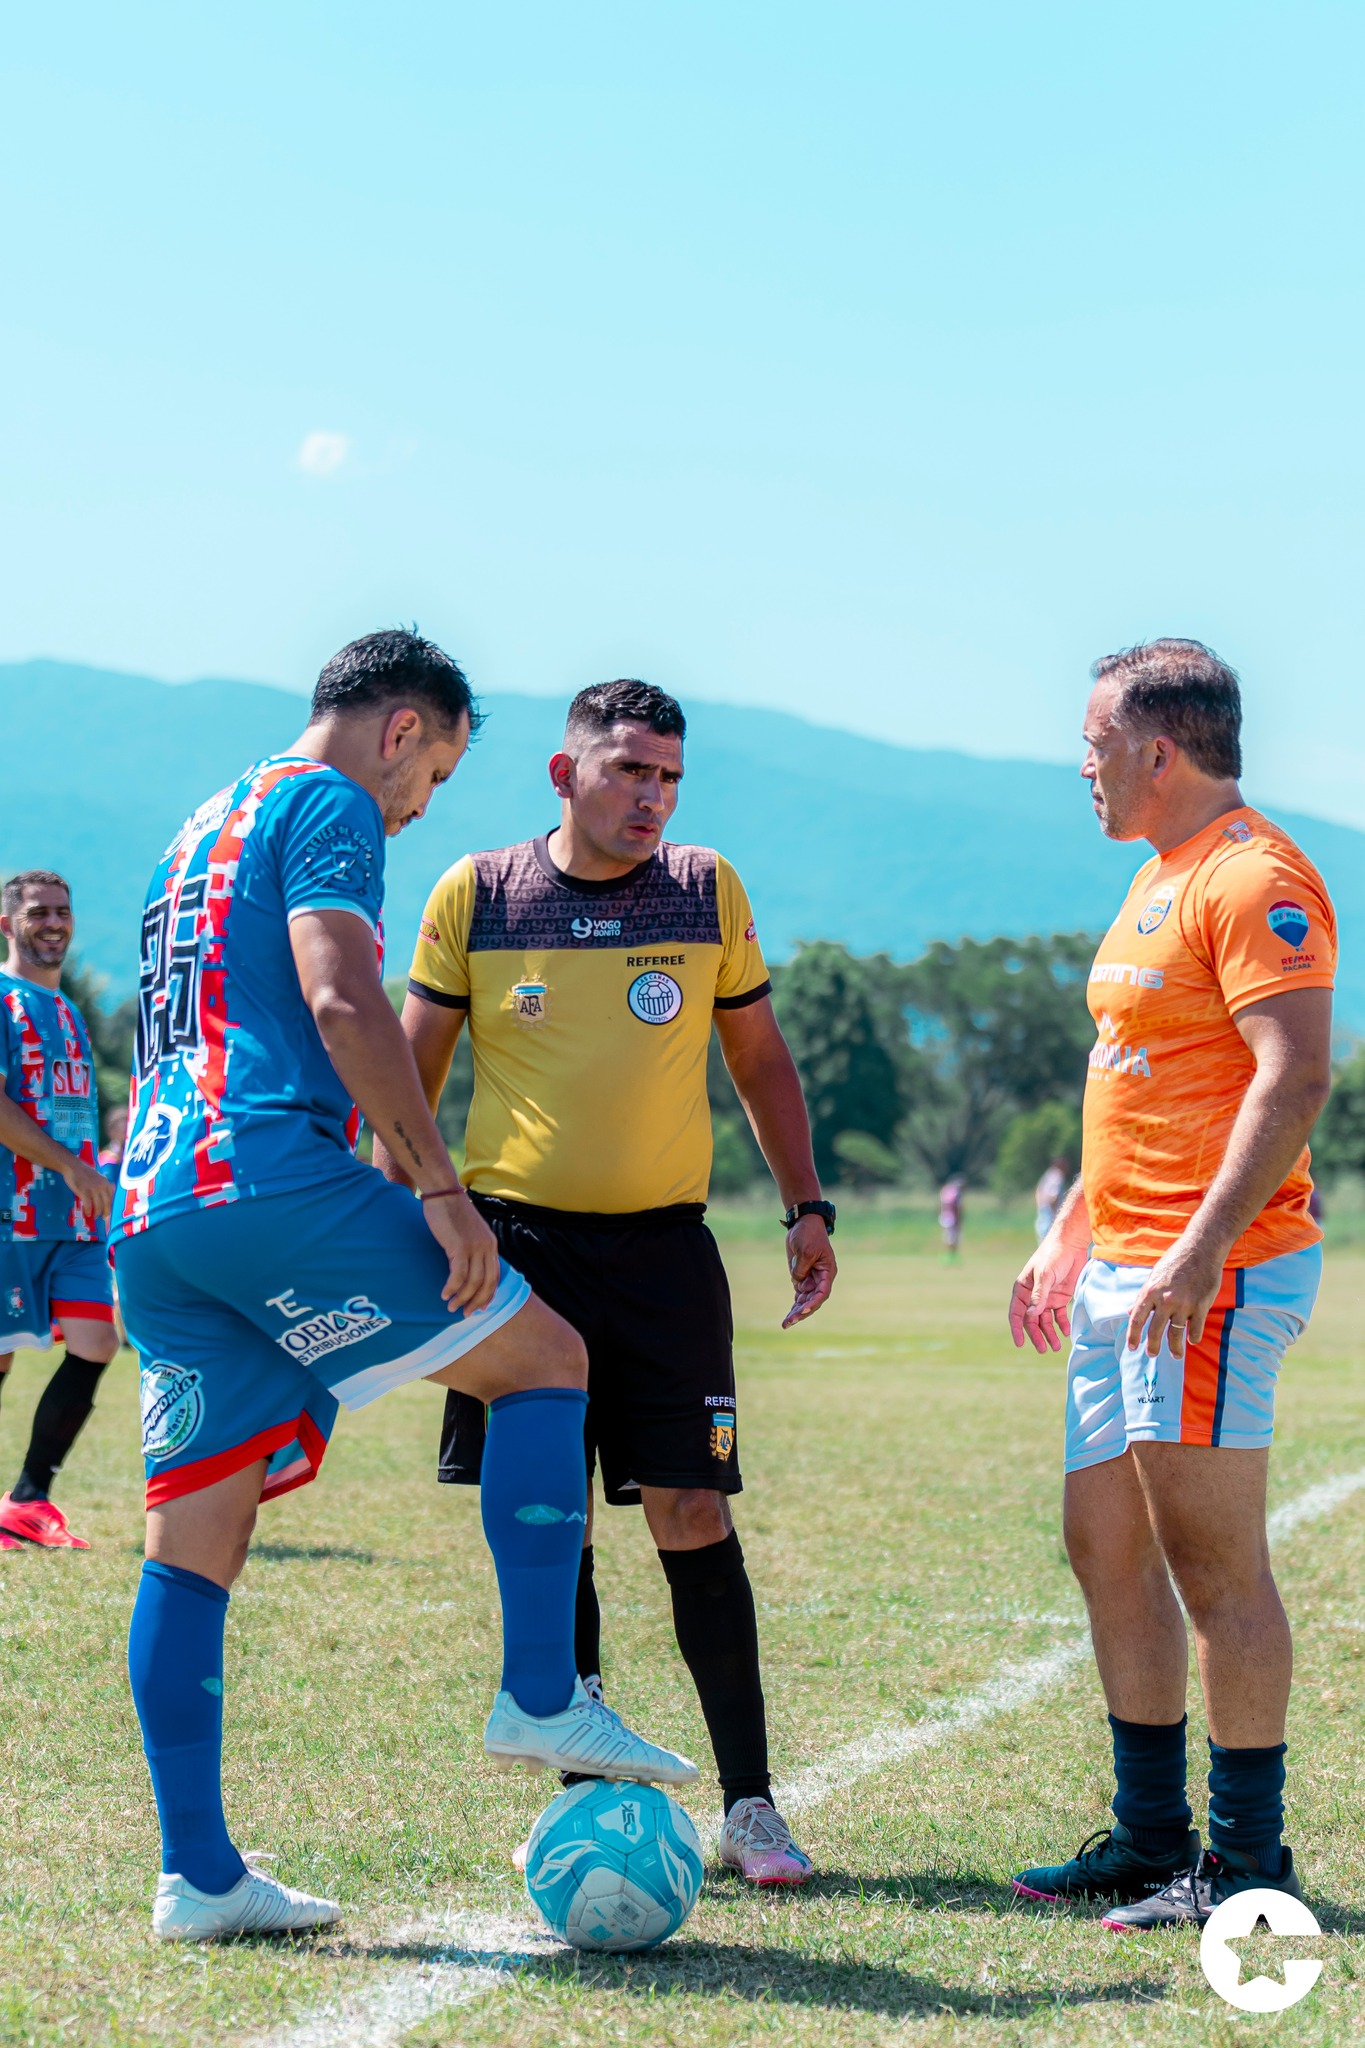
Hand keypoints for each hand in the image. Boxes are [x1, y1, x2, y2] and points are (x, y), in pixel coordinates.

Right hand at [63, 1157, 112, 1224]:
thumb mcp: (98, 1177)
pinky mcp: (84, 1192)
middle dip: (106, 1212)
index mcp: (106, 1182)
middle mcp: (101, 1186)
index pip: (111, 1197)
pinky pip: (88, 1205)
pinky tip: (87, 1214)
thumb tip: (108, 1194)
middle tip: (104, 1218)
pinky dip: (88, 1211)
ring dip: (97, 1213)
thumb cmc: (84, 1172)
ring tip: (94, 1216)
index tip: (109, 1211)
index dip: (110, 1206)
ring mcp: (93, 1189)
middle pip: (107, 1203)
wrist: (73, 1166)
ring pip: (98, 1205)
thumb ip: (103, 1185)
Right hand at [420, 1189, 500, 1313]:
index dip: (489, 1294)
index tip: (481, 1307)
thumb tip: (468, 1266)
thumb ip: (473, 1248)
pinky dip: (452, 1287)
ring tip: (451, 1307)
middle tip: (466, 1314)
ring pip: (472, 1282)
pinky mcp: (459, 1246)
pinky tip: (444, 1294)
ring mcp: (474, 1247)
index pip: (495, 1276)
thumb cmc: (452, 1212)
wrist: (444, 1193)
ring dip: (462, 1298)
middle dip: (477, 1302)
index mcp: (491, 1244)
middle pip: (487, 1283)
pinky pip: (458, 1275)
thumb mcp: (469, 1232)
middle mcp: (487, 1247)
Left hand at [781, 1215, 836, 1329]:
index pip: (822, 1292)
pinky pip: (799, 1297)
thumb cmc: (808, 1234)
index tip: (804, 1310)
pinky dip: (794, 1306)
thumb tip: (797, 1283)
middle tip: (789, 1322)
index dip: (814, 1302)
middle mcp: (820, 1279)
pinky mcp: (801, 1278)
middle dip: (802, 1312)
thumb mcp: (805, 1250)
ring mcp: (811, 1280)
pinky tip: (787, 1318)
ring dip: (796, 1313)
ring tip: (785, 1324)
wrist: (803, 1224)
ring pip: (804, 1301)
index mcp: (827, 1272)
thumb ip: (801, 1269)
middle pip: (813, 1301)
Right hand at [1009, 1234, 1088, 1353]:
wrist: (1071, 1243)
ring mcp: (1047, 1297)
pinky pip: (1059, 1315)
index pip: (1016, 1313)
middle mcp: (1033, 1295)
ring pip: (1045, 1320)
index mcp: (1023, 1289)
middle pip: (1031, 1320)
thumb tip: (1031, 1315)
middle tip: (1044, 1349)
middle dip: (1037, 1335)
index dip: (1017, 1329)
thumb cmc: (1053, 1256)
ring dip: (1050, 1333)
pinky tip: (1066, 1332)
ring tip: (1056, 1346)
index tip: (1020, 1343)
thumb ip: (1039, 1295)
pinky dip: (1062, 1324)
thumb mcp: (1045, 1275)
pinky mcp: (1061, 1296)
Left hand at [1124, 1237, 1224, 1357]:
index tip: (1132, 1348)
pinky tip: (1192, 1340)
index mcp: (1150, 1291)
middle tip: (1151, 1355)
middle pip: (1155, 1331)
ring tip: (1175, 1355)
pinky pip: (1196, 1329)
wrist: (1201, 1249)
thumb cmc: (1176, 1260)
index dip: (1133, 1336)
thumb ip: (1144, 1296)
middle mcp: (1165, 1300)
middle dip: (1153, 1347)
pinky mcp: (1201, 1306)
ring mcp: (1184, 1304)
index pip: (1136, 1319)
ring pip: (1176, 1335)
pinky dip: (1194, 1337)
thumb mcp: (1154, 1276)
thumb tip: (1130, 1312)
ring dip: (1175, 1348)